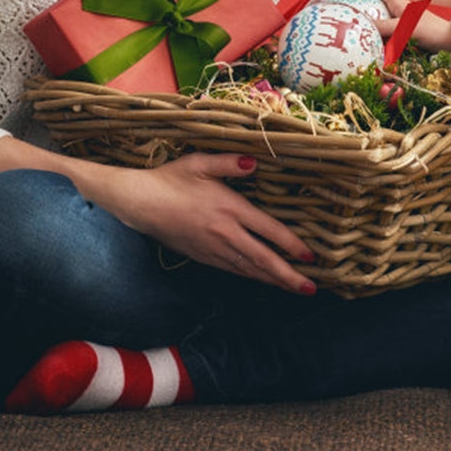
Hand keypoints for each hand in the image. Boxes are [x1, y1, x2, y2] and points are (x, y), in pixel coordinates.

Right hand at [98, 153, 317, 293]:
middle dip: (289, 276)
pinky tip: (262, 278)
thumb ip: (229, 163)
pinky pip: (233, 269)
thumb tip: (254, 162)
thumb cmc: (170, 179)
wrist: (139, 204)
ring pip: (249, 269)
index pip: (268, 231)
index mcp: (229, 209)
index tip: (310, 256)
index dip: (291, 245)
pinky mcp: (202, 257)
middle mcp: (224, 234)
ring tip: (294, 288)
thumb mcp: (199, 163)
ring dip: (273, 280)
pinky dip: (252, 276)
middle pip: (263, 260)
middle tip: (311, 288)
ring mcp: (212, 249)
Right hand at [351, 0, 450, 50]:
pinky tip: (371, 41)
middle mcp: (401, 10)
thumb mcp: (405, 28)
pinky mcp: (408, 33)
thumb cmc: (431, 32)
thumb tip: (362, 25)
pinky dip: (377, 32)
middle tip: (347, 1)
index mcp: (401, 3)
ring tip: (354, 22)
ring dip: (369, 17)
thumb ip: (385, 27)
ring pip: (382, 16)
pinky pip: (387, 30)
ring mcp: (405, 21)